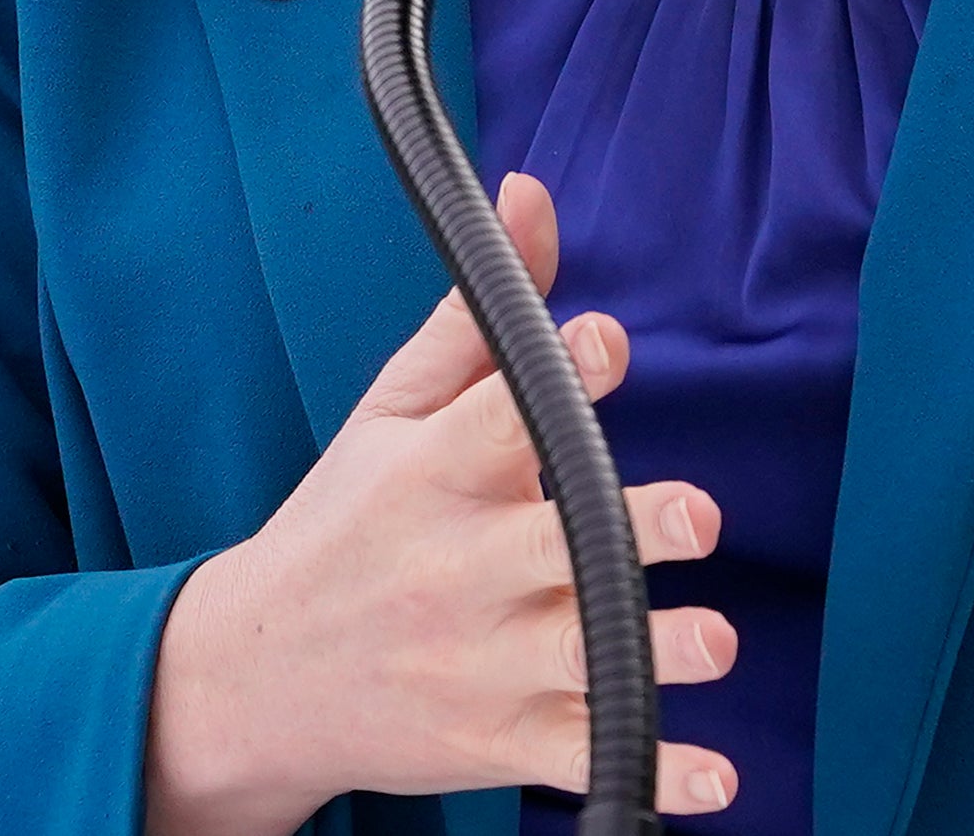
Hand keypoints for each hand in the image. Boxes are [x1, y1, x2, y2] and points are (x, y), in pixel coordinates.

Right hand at [147, 172, 739, 832]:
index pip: (494, 420)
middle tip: (698, 516)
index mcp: (429, 478)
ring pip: (582, 658)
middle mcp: (457, 571)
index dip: (556, 379)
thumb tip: (533, 195)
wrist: (257, 678)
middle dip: (628, 532)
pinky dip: (655, 774)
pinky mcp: (499, 741)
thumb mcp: (390, 412)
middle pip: (555, 545)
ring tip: (715, 641)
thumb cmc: (344, 525)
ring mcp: (481, 665)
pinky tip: (715, 780)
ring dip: (656, 653)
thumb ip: (476, 317)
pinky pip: (585, 759)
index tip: (604, 344)